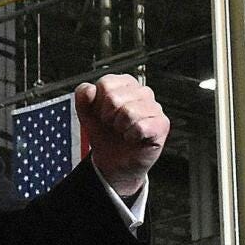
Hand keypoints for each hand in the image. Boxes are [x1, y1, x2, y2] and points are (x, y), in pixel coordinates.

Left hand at [74, 74, 169, 194]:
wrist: (113, 160)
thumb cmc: (105, 133)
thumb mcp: (86, 113)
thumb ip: (82, 96)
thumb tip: (89, 89)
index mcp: (124, 83)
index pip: (105, 83)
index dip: (98, 103)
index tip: (102, 113)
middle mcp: (142, 92)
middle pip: (114, 98)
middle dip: (108, 116)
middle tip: (113, 124)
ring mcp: (154, 107)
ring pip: (128, 112)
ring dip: (120, 127)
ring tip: (123, 130)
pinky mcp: (162, 124)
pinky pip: (141, 127)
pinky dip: (131, 136)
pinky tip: (133, 137)